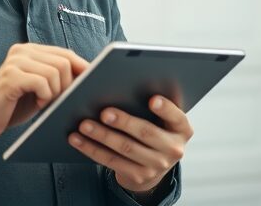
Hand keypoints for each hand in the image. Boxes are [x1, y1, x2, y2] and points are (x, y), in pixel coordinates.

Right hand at [0, 43, 87, 146]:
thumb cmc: (14, 106)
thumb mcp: (40, 88)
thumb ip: (58, 76)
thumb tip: (90, 74)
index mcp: (31, 50)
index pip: (66, 53)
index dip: (82, 69)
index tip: (91, 85)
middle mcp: (22, 50)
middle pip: (64, 61)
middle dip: (68, 84)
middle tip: (60, 100)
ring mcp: (15, 61)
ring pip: (55, 71)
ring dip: (56, 92)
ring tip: (47, 102)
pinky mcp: (10, 76)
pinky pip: (42, 82)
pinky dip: (46, 96)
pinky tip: (39, 103)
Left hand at [68, 95, 192, 195]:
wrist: (153, 166)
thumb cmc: (154, 129)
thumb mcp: (162, 120)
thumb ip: (152, 105)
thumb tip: (121, 83)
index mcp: (182, 129)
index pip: (176, 117)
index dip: (165, 109)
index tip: (152, 99)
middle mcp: (173, 148)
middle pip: (146, 133)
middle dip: (124, 122)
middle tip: (104, 112)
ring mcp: (157, 165)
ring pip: (126, 148)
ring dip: (102, 136)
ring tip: (85, 125)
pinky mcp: (139, 176)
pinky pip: (112, 162)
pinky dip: (92, 149)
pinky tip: (79, 139)